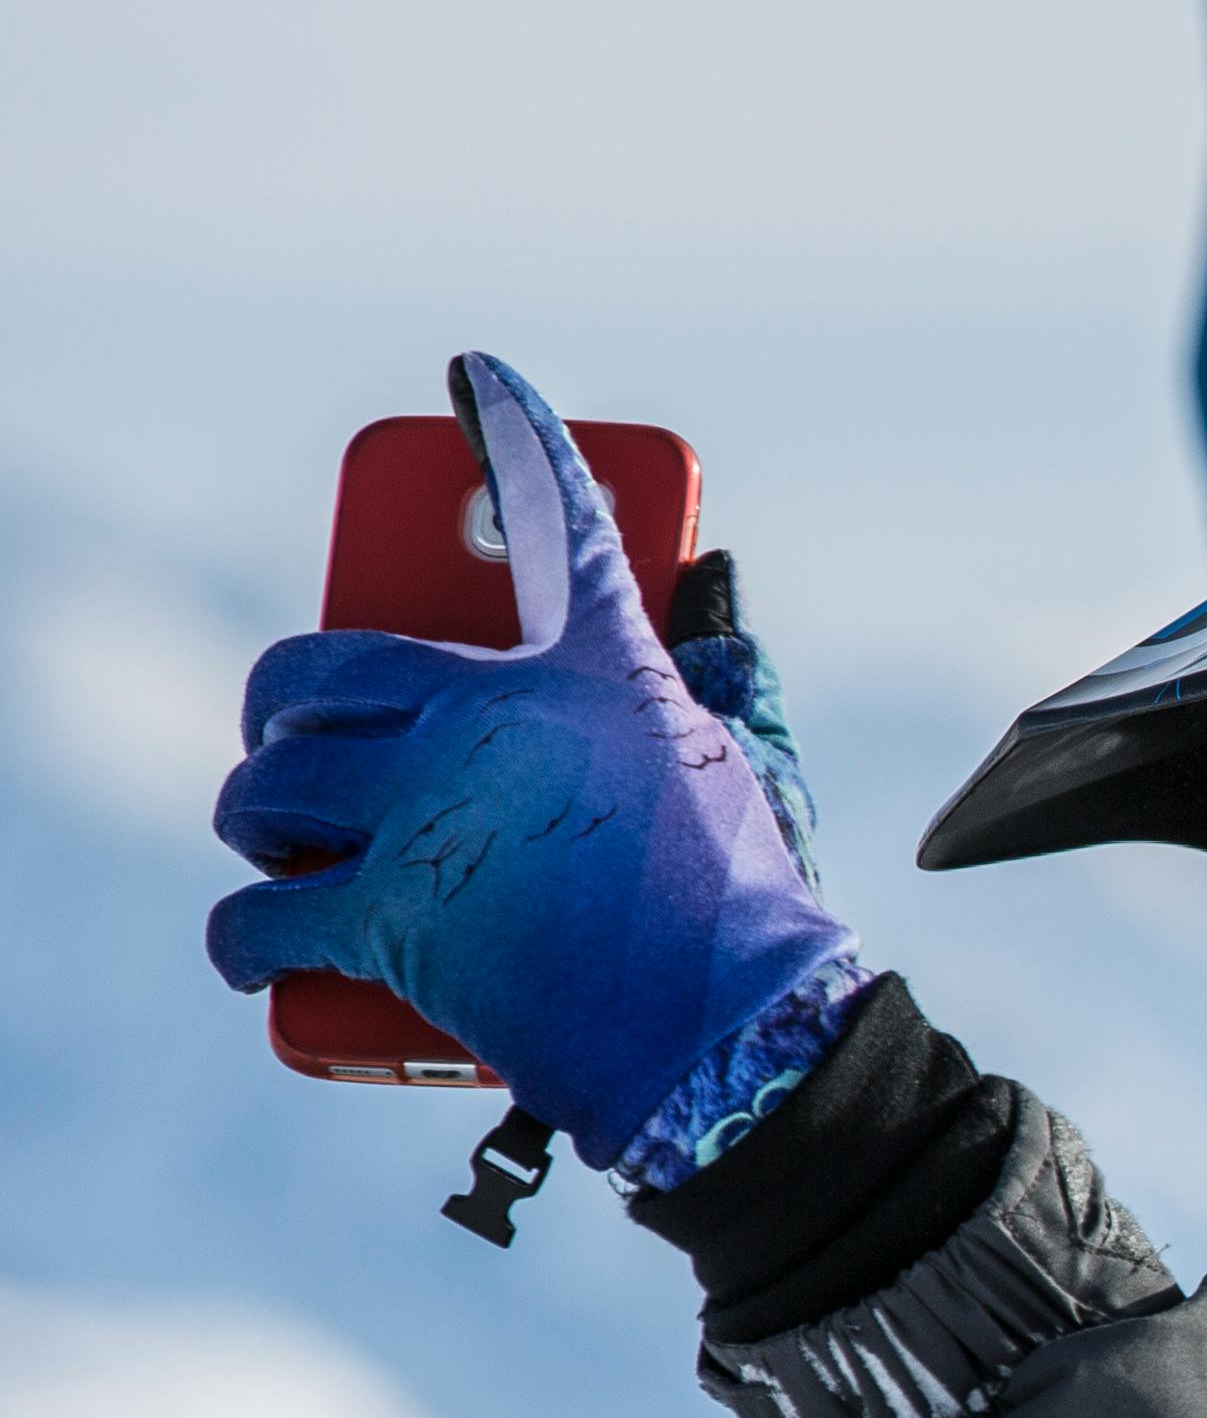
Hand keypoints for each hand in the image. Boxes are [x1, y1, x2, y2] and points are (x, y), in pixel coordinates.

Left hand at [208, 354, 861, 1179]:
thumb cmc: (751, 917)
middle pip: (317, 669)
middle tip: (301, 745)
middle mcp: (495, 723)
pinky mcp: (387, 919)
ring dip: (258, 818)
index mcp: (595, 676)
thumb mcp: (750, 777)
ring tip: (285, 850)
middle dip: (283, 707)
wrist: (731, 1045)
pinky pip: (255, 914)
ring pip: (267, 785)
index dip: (518, 434)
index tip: (474, 372)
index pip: (561, 524)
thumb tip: (720, 611)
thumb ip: (726, 685)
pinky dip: (244, 939)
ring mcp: (429, 819)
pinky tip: (259, 948)